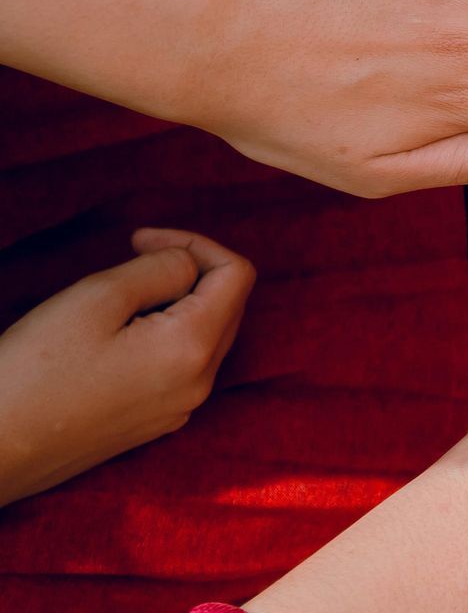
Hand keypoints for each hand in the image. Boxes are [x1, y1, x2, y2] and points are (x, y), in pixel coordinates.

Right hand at [0, 230, 253, 505]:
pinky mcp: (153, 424)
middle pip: (228, 304)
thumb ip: (162, 268)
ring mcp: (178, 410)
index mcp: (194, 350)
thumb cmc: (33, 371)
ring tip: (118, 297)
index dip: (196, 243)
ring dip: (176, 302)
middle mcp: (199, 385)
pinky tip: (114, 335)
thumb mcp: (99, 297)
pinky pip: (181, 364)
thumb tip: (190, 264)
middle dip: (190, 270)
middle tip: (132, 258)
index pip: (237, 274)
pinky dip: (164, 334)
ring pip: (206, 334)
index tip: (139, 240)